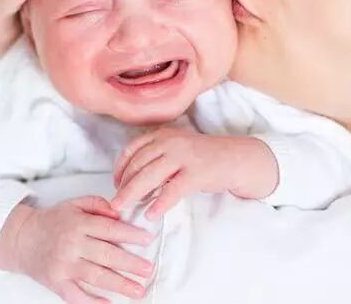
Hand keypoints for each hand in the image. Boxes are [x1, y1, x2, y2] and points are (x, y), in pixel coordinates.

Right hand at [0, 197, 155, 303]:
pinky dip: (92, 302)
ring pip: (96, 277)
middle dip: (130, 264)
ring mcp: (64, 265)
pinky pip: (76, 295)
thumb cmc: (52, 222)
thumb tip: (118, 213)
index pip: (110, 230)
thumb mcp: (74, 204)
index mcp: (78, 224)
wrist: (21, 238)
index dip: (130, 235)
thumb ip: (97, 205)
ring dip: (120, 284)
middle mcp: (72, 245)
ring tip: (138, 290)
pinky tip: (108, 303)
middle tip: (148, 269)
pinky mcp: (57, 282)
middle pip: (107, 255)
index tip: (147, 240)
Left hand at [111, 128, 278, 219]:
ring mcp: (184, 156)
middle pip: (138, 164)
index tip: (115, 183)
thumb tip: (133, 179)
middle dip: (122, 185)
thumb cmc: (203, 157)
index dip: (120, 167)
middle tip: (114, 203)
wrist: (236, 158)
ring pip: (150, 176)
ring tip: (123, 208)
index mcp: (163, 135)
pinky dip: (160, 203)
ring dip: (133, 194)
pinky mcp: (196, 173)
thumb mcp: (177, 148)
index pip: (132, 149)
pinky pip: (173, 190)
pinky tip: (151, 214)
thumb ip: (157, 157)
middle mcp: (170, 142)